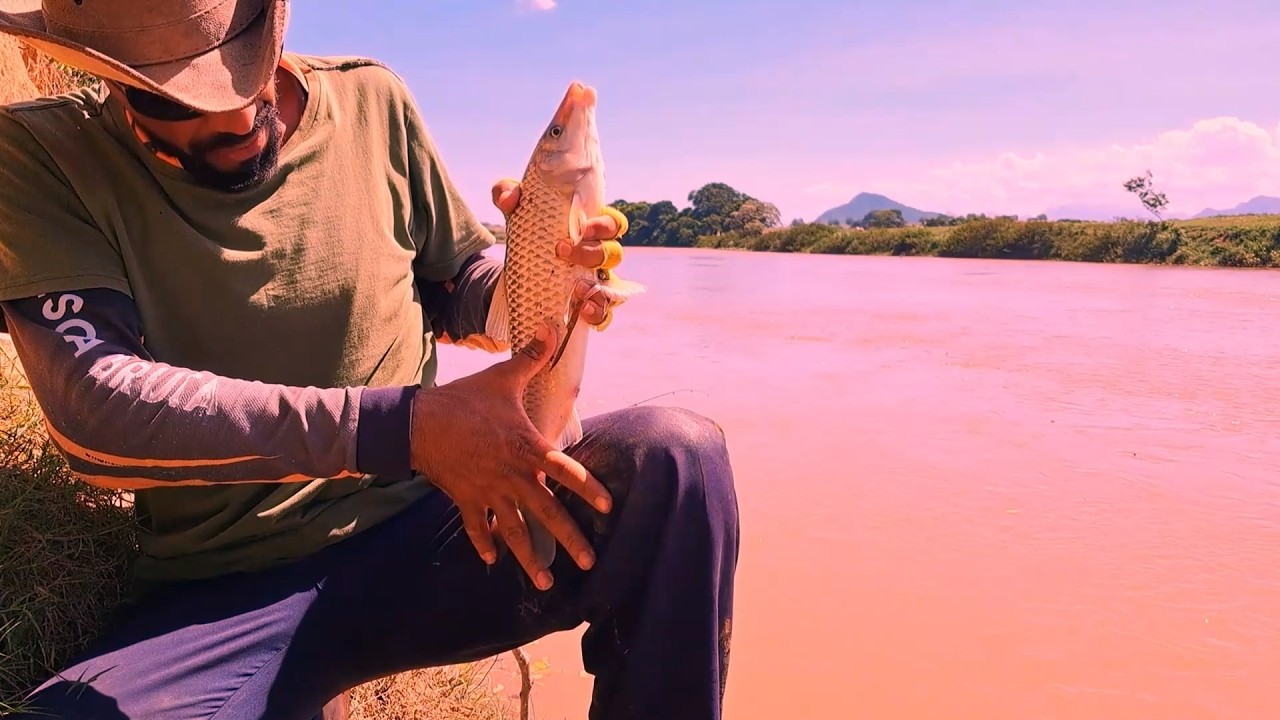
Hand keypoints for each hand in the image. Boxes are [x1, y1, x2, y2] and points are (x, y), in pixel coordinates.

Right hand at [409, 321, 612, 589]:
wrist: (418, 422)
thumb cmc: (465, 399)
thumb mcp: (503, 377)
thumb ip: (532, 357)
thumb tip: (554, 326)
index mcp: (526, 447)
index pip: (565, 470)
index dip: (587, 489)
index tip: (607, 507)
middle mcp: (512, 475)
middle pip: (547, 512)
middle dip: (570, 539)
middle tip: (590, 563)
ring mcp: (488, 492)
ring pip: (514, 530)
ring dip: (530, 558)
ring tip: (547, 583)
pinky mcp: (466, 500)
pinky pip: (477, 528)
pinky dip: (484, 544)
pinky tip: (494, 562)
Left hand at [492, 178, 626, 326]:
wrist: (515, 271)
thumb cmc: (528, 233)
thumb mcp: (515, 211)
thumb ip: (507, 194)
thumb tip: (510, 198)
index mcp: (590, 232)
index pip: (612, 224)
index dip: (604, 225)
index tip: (583, 228)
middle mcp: (598, 258)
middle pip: (613, 255)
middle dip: (592, 254)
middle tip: (561, 251)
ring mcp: (595, 284)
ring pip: (613, 288)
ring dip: (600, 289)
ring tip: (577, 288)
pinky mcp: (584, 307)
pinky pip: (604, 315)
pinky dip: (598, 314)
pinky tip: (583, 311)